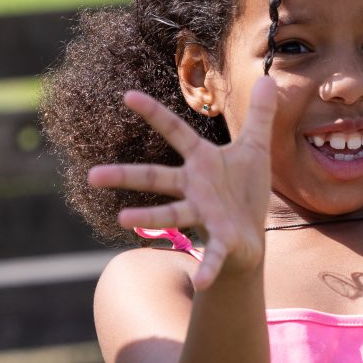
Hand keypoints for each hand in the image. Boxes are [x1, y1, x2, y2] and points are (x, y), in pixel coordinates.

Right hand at [87, 76, 277, 289]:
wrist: (251, 235)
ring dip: (149, 217)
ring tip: (122, 219)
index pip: (176, 133)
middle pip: (156, 178)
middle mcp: (195, 188)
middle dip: (125, 175)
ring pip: (171, 214)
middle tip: (93, 175)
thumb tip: (268, 78)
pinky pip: (213, 254)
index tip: (127, 95)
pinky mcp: (221, 240)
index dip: (153, 114)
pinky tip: (203, 283)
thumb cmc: (245, 191)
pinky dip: (209, 268)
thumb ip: (261, 115)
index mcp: (203, 162)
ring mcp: (204, 214)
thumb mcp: (256, 149)